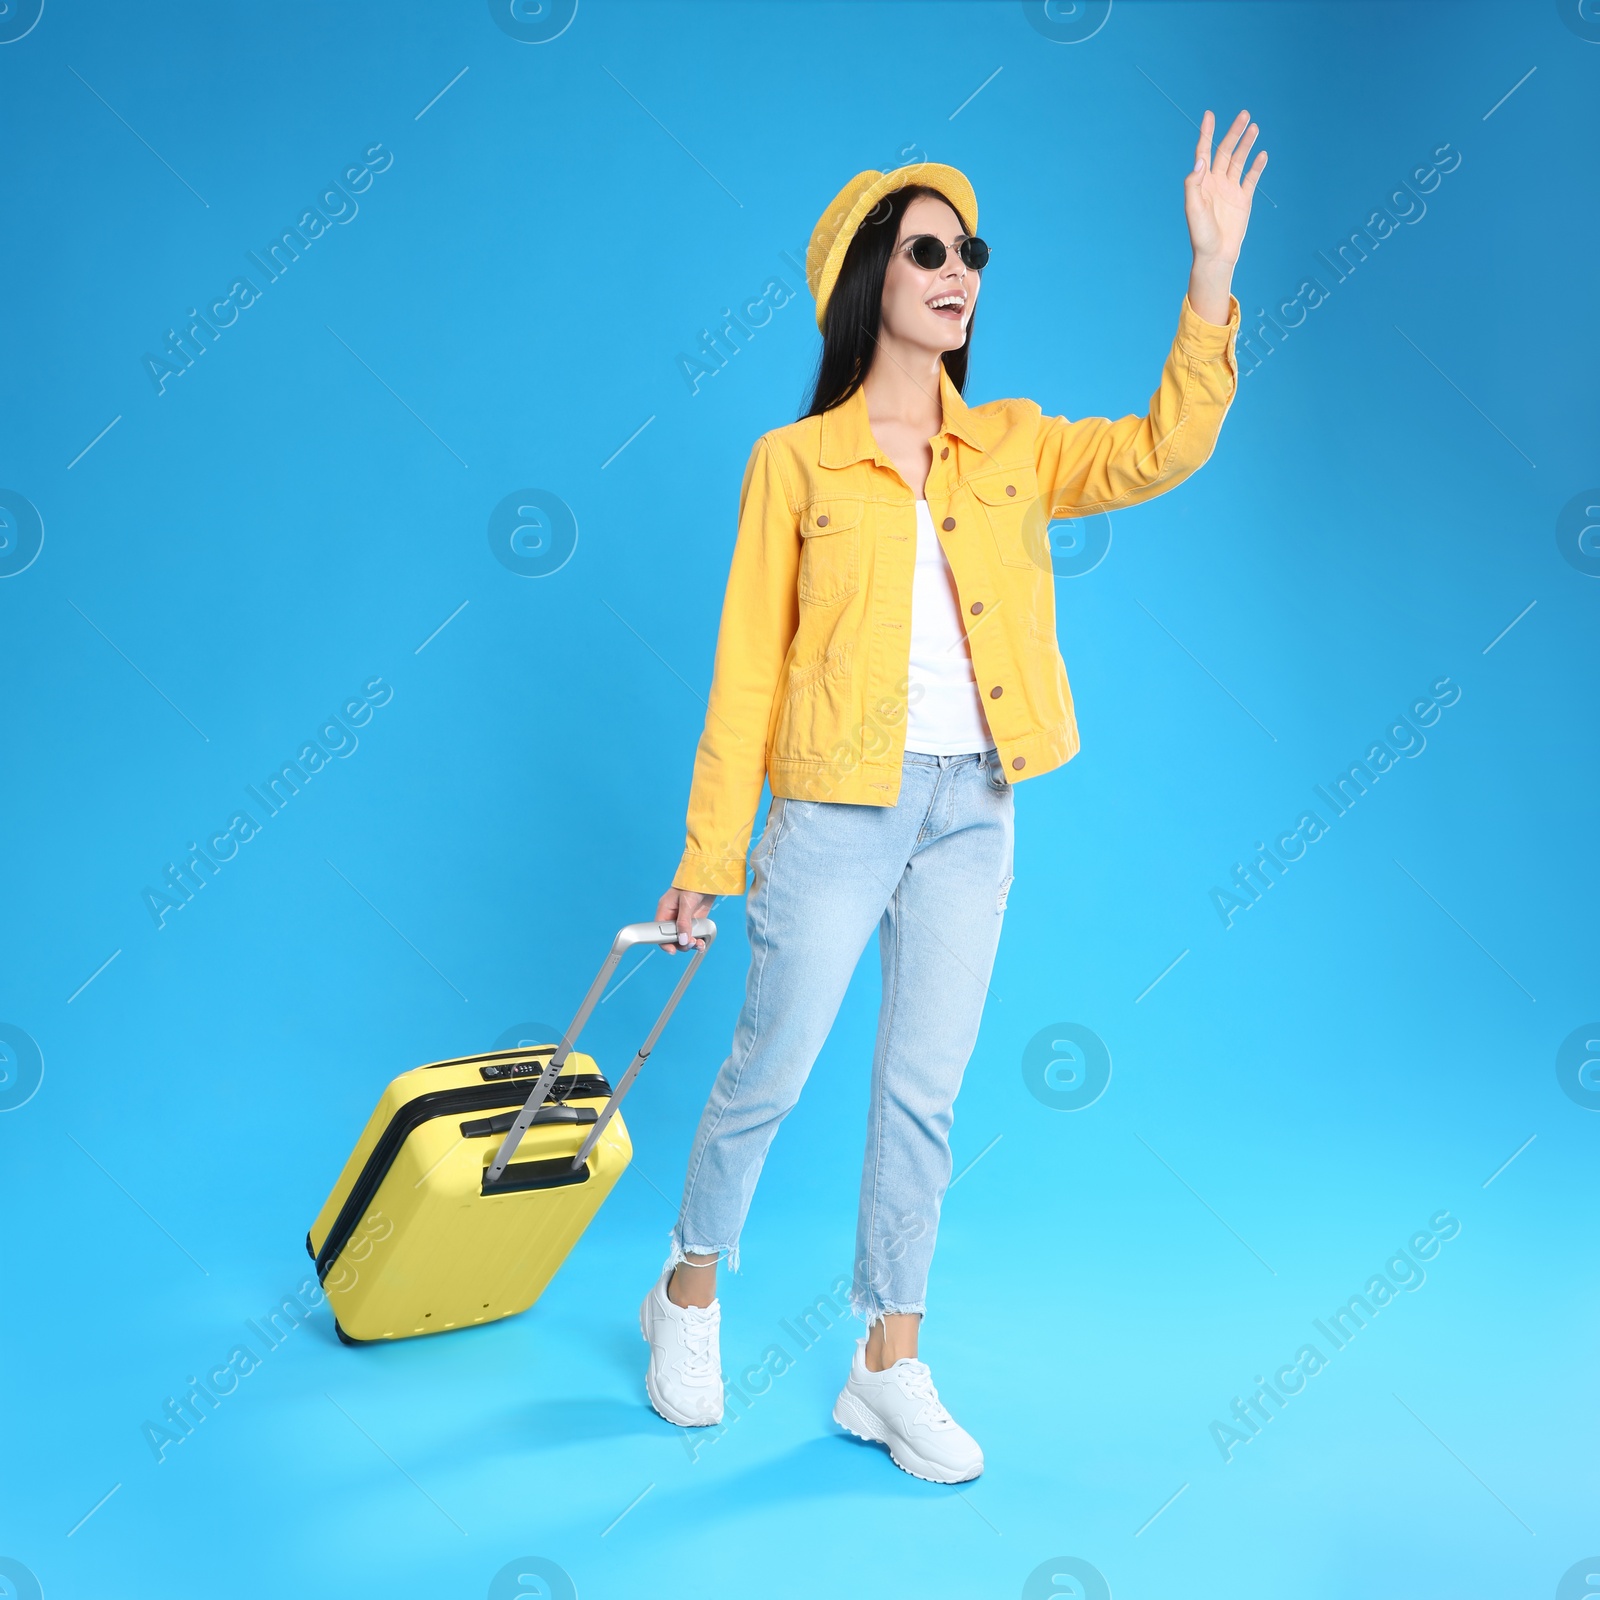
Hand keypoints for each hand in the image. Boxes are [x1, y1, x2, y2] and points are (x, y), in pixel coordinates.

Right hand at [656, 884, 715, 954]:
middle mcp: (673, 917)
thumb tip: (683, 940)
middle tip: (690, 943)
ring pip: (684, 938)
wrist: (707, 878)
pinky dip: (698, 940)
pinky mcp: (695, 921)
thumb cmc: (692, 885)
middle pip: (673, 938)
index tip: (672, 950)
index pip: (660, 931)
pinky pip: (694, 935)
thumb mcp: (686, 903)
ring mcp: (684, 920)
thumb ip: (684, 922)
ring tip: (698, 943)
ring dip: (691, 944)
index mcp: (665, 911)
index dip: (664, 942)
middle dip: (681, 944)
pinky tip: (702, 943)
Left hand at [1184, 108, 1265, 266]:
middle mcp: (1216, 182)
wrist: (1217, 255)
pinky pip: (1251, 178)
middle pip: (1225, 151)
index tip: (1210, 114)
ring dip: (1246, 144)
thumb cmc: (1201, 234)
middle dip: (1234, 133)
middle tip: (1244, 115)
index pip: (1204, 152)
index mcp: (1202, 182)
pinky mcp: (1243, 199)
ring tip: (1254, 128)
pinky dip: (1257, 166)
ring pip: (1239, 160)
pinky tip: (1262, 154)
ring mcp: (1230, 189)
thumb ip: (1193, 184)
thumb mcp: (1193, 208)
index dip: (1206, 133)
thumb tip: (1201, 161)